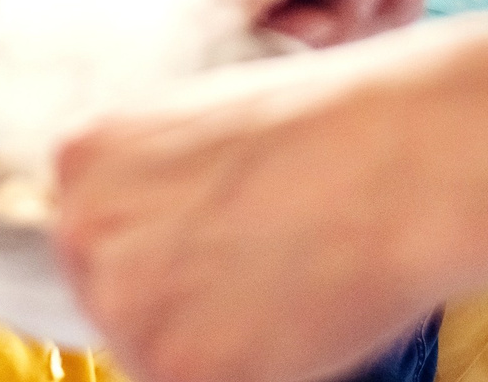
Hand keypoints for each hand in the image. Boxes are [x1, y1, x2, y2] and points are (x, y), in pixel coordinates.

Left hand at [53, 39, 449, 381]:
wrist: (405, 156)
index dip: (169, 243)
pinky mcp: (174, 370)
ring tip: (288, 280)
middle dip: (182, 295)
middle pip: (116, 300)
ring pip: (158, 353)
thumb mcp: (207, 130)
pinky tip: (295, 313)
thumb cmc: (332, 130)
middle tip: (264, 260)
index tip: (222, 231)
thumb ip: (155, 192)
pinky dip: (255, 368)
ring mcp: (121, 305)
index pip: (98, 238)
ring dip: (218, 339)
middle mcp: (82, 231)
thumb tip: (157, 253)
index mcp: (82, 159)